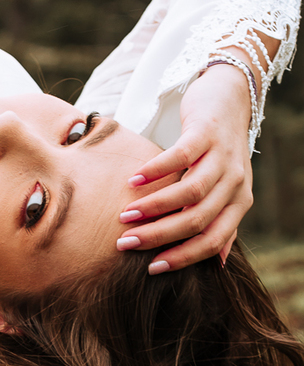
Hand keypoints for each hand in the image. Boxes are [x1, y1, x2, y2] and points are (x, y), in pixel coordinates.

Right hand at [116, 59, 253, 272]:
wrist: (232, 97)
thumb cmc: (221, 149)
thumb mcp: (226, 188)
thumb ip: (223, 221)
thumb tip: (216, 262)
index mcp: (239, 202)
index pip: (212, 240)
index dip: (182, 258)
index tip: (150, 268)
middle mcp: (235, 181)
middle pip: (197, 220)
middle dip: (158, 236)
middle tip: (126, 243)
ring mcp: (223, 155)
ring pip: (190, 193)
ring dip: (154, 207)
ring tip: (125, 215)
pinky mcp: (207, 131)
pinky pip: (180, 156)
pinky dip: (155, 171)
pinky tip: (132, 180)